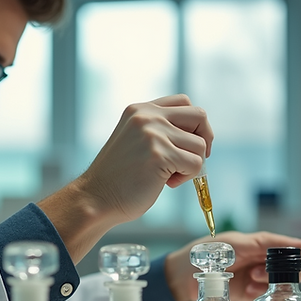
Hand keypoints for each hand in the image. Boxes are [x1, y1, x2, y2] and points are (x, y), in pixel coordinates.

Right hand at [39, 95, 213, 263]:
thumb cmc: (118, 177)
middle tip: (190, 160)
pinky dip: (187, 177)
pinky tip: (166, 183)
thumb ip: (159, 129)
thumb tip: (199, 134)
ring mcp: (153, 134)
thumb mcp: (136, 140)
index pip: (184, 102)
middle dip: (204, 139)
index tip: (188, 144)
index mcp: (140, 110)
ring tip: (168, 176)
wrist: (96, 198)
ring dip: (191, 165)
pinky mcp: (160, 155)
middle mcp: (147, 116)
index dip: (194, 124)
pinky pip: (196, 164)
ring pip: (200, 145)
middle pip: (199, 116)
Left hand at [164, 231, 300, 300]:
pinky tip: (252, 294)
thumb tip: (263, 246)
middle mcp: (257, 260)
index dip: (300, 247)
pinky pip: (266, 296)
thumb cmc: (200, 255)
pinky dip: (264, 296)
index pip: (281, 244)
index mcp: (252, 243)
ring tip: (253, 283)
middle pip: (287, 266)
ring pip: (279, 282)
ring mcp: (254, 278)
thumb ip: (244, 247)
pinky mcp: (249, 294)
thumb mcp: (223, 247)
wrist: (180, 277)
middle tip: (260, 274)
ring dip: (271, 284)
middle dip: (282, 271)